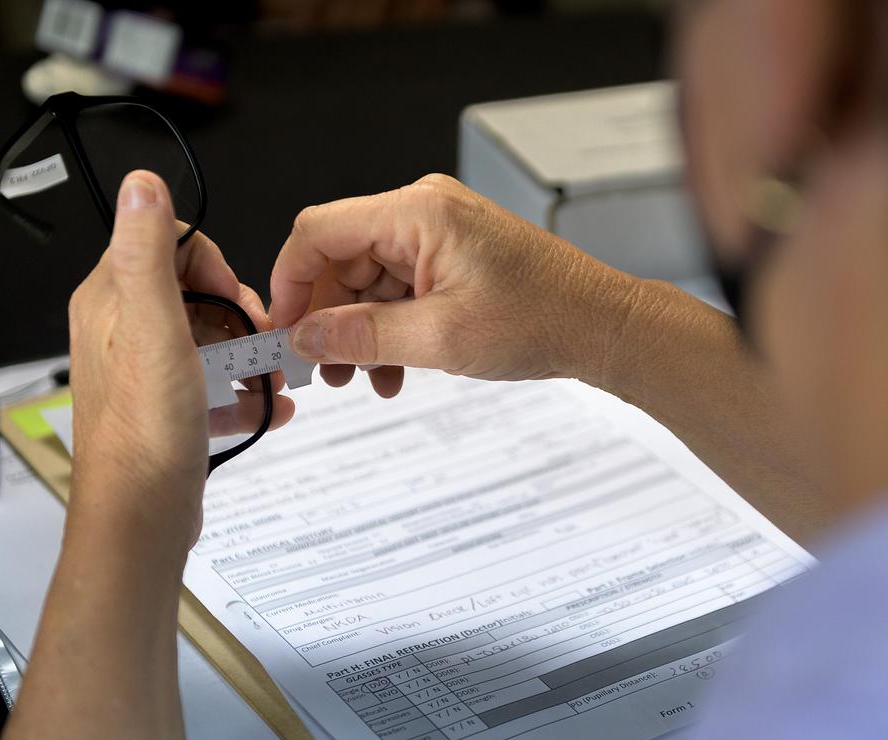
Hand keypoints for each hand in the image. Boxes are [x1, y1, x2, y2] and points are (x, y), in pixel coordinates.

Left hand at [67, 170, 290, 554]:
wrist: (141, 516)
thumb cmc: (147, 429)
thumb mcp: (155, 329)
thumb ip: (149, 254)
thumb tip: (142, 182)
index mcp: (113, 300)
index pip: (173, 246)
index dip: (217, 268)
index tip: (241, 304)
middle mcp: (123, 329)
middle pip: (199, 293)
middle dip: (243, 317)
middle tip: (269, 346)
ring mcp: (147, 370)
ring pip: (212, 339)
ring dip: (251, 355)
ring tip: (277, 381)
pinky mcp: (167, 406)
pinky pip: (214, 383)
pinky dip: (245, 392)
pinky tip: (272, 408)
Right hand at [269, 174, 640, 396]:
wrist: (602, 326)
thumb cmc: (542, 319)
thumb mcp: (440, 338)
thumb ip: (362, 336)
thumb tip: (305, 337)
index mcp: (418, 212)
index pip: (320, 232)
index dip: (291, 283)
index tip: (284, 331)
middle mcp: (424, 211)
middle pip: (343, 258)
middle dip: (329, 318)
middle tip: (325, 371)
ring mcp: (440, 232)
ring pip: (369, 279)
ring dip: (360, 332)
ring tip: (363, 380)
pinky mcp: (452, 256)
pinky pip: (400, 288)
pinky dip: (391, 328)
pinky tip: (395, 371)